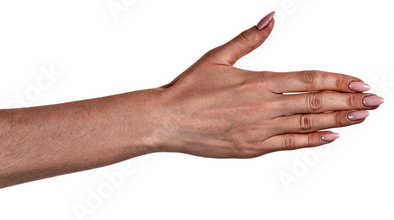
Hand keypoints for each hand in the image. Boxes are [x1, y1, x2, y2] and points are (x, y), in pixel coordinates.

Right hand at [154, 12, 382, 157]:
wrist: (167, 120)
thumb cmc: (188, 89)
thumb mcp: (218, 57)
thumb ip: (248, 39)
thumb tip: (270, 19)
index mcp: (258, 81)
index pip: (308, 78)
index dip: (338, 80)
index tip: (359, 82)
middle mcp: (263, 105)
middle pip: (315, 101)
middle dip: (348, 101)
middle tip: (374, 101)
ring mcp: (259, 129)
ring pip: (307, 123)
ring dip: (338, 120)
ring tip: (361, 117)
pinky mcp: (251, 148)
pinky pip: (289, 143)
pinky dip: (312, 140)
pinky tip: (330, 136)